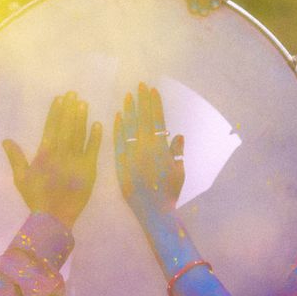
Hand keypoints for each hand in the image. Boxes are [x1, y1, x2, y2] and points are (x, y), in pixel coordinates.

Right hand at [3, 91, 102, 228]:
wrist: (53, 216)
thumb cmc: (36, 197)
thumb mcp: (21, 177)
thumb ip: (15, 157)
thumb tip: (5, 140)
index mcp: (44, 154)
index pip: (50, 127)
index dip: (55, 112)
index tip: (60, 98)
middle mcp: (60, 153)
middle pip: (65, 126)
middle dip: (69, 109)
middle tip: (74, 94)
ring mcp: (75, 160)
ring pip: (79, 134)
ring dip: (81, 118)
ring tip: (83, 103)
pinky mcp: (88, 169)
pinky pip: (93, 149)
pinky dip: (95, 136)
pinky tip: (98, 123)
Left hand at [115, 82, 185, 220]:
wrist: (154, 210)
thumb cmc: (169, 192)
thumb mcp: (179, 171)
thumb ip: (177, 152)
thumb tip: (177, 135)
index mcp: (162, 148)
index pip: (158, 120)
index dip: (155, 104)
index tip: (153, 91)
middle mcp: (146, 148)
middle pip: (144, 119)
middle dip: (142, 101)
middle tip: (140, 85)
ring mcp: (132, 154)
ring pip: (130, 127)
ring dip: (129, 110)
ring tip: (128, 95)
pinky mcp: (121, 163)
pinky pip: (118, 142)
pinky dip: (118, 128)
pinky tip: (117, 116)